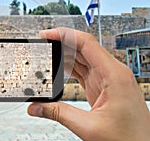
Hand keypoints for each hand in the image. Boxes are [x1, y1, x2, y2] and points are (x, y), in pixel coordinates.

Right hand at [28, 27, 149, 140]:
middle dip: (62, 42)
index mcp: (114, 74)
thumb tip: (35, 106)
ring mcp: (107, 79)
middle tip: (43, 43)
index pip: (86, 43)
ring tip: (47, 53)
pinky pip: (84, 71)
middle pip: (83, 48)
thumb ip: (59, 114)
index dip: (65, 35)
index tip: (48, 34)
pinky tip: (58, 67)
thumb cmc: (128, 138)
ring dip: (65, 54)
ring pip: (83, 58)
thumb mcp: (89, 127)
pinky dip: (70, 68)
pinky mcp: (102, 87)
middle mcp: (112, 72)